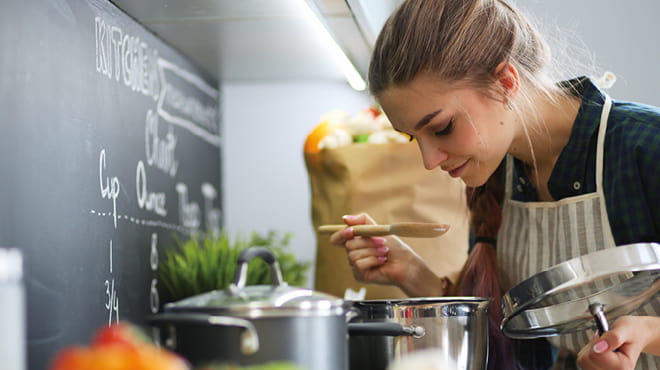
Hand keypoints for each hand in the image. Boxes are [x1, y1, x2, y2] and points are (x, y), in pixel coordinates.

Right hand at [328, 213, 443, 296]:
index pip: (337, 238)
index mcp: (355, 242)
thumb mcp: (378, 229)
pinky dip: (373, 260)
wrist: (406, 263)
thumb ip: (362, 221)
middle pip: (348, 244)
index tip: (351, 231)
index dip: (340, 234)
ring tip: (384, 252)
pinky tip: (382, 261)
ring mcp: (355, 265)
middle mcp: (353, 254)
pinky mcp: (360, 275)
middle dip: (367, 241)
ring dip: (372, 251)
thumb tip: (344, 218)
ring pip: (353, 255)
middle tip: (382, 242)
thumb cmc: (394, 247)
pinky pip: (359, 265)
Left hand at [577, 316, 659, 369]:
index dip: (597, 342)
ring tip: (604, 345)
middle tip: (606, 340)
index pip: (595, 355)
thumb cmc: (631, 332)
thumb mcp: (625, 329)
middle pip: (586, 360)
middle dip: (592, 346)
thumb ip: (613, 337)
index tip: (607, 337)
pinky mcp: (598, 369)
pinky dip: (587, 353)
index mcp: (623, 367)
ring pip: (583, 361)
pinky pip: (582, 361)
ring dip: (589, 349)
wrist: (636, 336)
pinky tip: (599, 349)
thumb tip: (598, 347)